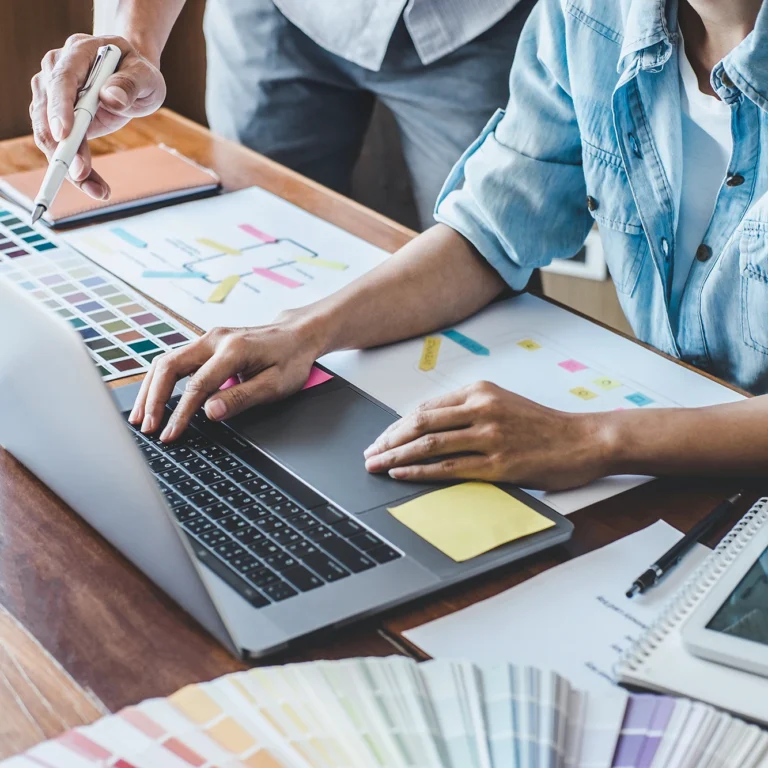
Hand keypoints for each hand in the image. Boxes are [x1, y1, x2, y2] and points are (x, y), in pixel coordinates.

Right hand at [30, 34, 165, 198]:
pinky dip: (74, 168)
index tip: (64, 134)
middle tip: (82, 176)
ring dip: (68, 166)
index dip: (60, 107)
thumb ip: (130, 83)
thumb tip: (111, 98)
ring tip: (97, 190)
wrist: (132, 74)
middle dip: (63, 148)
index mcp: (78, 53)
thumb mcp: (146, 75)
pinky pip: (59, 145)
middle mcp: (56, 70)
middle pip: (48, 112)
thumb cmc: (139, 71)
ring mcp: (52, 93)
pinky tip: (93, 185)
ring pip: (49, 134)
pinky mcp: (56, 116)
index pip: (62, 79)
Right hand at [129, 319, 322, 442]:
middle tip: (147, 428)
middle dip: (153, 399)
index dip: (181, 413)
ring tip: (141, 418)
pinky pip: (175, 361)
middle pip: (170, 366)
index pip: (198, 385)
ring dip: (150, 390)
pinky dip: (160, 381)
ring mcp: (208, 339)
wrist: (297, 335)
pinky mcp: (206, 344)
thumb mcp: (275, 385)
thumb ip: (241, 398)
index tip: (170, 434)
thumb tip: (210, 412)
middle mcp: (215, 339)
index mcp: (233, 349)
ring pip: (167, 361)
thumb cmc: (290, 360)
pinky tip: (153, 400)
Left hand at [363, 381, 612, 490]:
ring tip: (376, 466)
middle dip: (388, 440)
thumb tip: (427, 426)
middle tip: (369, 454)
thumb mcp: (502, 402)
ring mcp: (489, 436)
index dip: (397, 425)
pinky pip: (449, 468)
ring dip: (396, 456)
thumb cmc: (542, 425)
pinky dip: (420, 471)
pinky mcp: (498, 464)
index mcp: (480, 391)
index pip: (425, 408)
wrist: (583, 439)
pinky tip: (402, 474)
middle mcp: (481, 409)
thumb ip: (467, 409)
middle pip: (420, 424)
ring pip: (429, 445)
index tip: (380, 438)